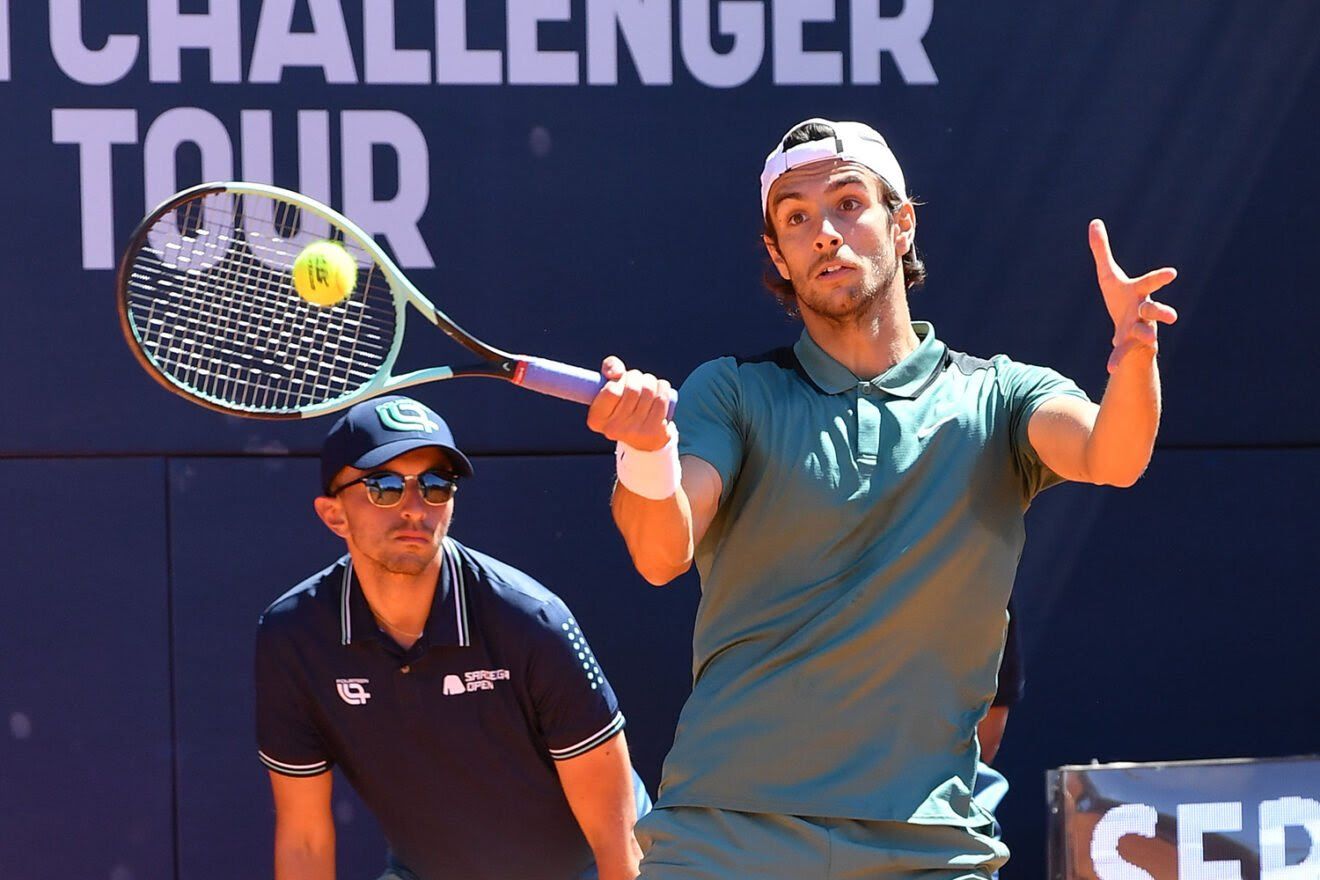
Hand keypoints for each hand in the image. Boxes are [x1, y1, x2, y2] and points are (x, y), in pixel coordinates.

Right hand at [586, 356, 674, 451]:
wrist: (644, 438)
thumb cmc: (624, 404)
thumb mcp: (611, 386)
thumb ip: (610, 368)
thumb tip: (616, 371)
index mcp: (597, 419)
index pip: (611, 390)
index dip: (619, 379)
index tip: (620, 381)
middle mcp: (613, 430)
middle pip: (633, 388)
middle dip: (637, 377)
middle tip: (637, 381)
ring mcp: (635, 433)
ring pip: (649, 390)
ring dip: (650, 381)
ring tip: (647, 386)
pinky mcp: (654, 433)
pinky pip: (662, 398)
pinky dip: (663, 388)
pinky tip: (659, 391)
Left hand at [1089, 219, 1178, 372]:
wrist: (1126, 330)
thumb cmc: (1121, 299)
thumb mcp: (1108, 275)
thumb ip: (1102, 250)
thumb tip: (1094, 222)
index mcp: (1138, 293)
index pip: (1150, 283)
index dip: (1160, 278)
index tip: (1172, 273)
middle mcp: (1143, 311)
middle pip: (1154, 311)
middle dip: (1162, 312)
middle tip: (1172, 316)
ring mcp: (1139, 330)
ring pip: (1146, 333)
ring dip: (1146, 335)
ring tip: (1148, 339)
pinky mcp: (1130, 346)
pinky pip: (1124, 353)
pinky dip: (1117, 360)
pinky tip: (1110, 369)